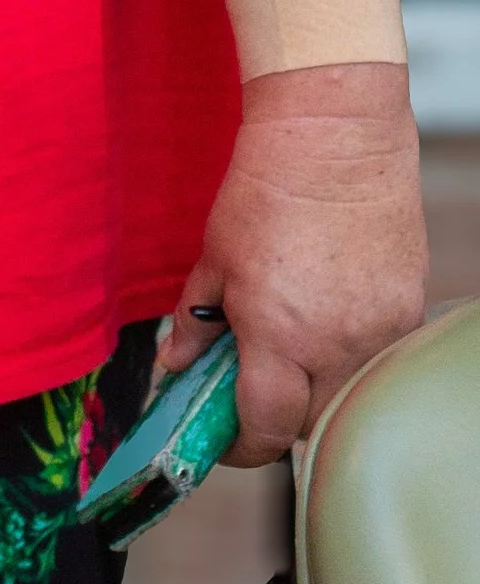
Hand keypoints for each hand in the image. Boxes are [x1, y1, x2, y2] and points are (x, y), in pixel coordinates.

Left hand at [161, 65, 426, 462]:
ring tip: (290, 337)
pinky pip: (377, 354)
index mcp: (280, 338)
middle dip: (276, 415)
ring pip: (347, 390)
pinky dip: (349, 348)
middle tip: (250, 386)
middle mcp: (337, 346)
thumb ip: (195, 322)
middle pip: (309, 420)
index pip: (265, 428)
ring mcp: (380, 330)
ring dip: (315, 381)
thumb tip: (174, 364)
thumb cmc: (266, 190)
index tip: (223, 439)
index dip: (239, 445)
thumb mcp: (213, 258)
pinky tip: (328, 309)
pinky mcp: (408, 309)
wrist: (334, 138)